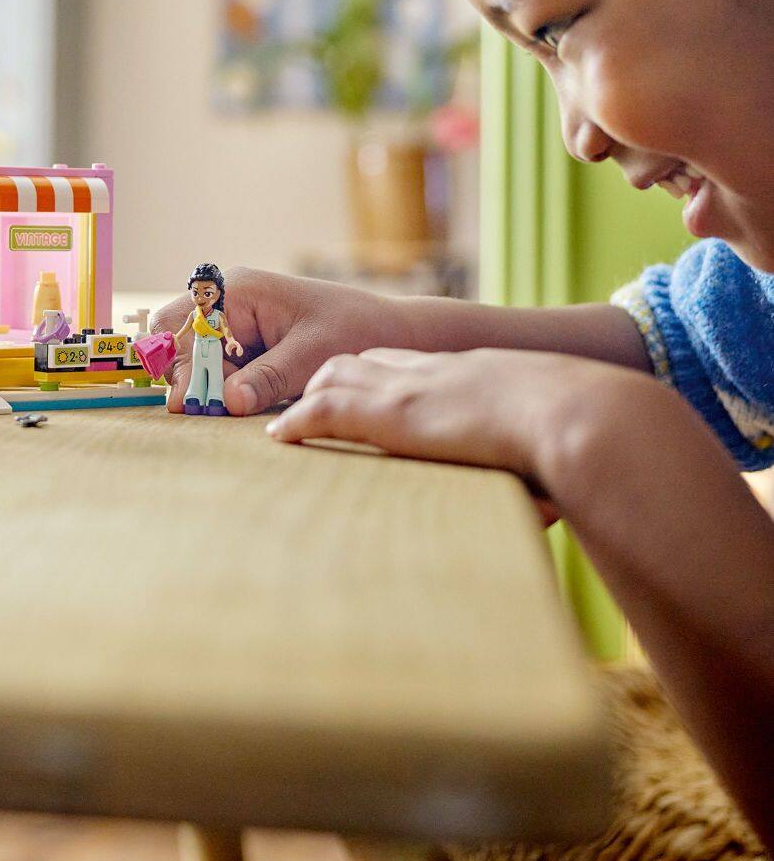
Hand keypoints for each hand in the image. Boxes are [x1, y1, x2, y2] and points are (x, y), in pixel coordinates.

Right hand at [150, 269, 413, 415]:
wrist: (389, 331)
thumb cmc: (354, 329)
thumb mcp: (311, 356)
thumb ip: (265, 378)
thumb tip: (227, 401)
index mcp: (239, 291)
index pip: (184, 323)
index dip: (181, 362)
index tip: (188, 401)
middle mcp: (229, 301)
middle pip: (179, 338)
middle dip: (186, 374)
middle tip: (203, 408)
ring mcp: (235, 321)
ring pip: (195, 357)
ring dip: (204, 384)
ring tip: (227, 407)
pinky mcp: (246, 342)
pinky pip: (217, 365)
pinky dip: (220, 386)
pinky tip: (240, 401)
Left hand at [269, 346, 648, 512]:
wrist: (572, 411)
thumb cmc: (578, 431)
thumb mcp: (550, 434)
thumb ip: (534, 457)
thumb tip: (552, 500)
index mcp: (467, 372)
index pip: (404, 361)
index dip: (374, 372)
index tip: (357, 385)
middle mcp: (430, 371)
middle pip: (359, 360)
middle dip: (328, 377)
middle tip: (306, 399)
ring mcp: (408, 388)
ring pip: (334, 376)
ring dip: (307, 396)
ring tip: (286, 420)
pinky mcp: (392, 412)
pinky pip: (328, 409)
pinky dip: (300, 420)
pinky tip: (281, 435)